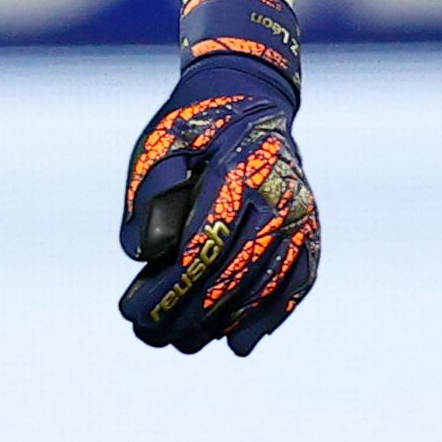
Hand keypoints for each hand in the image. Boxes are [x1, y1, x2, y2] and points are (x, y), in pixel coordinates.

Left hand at [115, 0, 320, 355]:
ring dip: (224, 324)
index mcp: (238, 171)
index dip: (164, 288)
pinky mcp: (311, 229)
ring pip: (265, 284)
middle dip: (187, 315)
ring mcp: (302, 214)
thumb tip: (144, 256)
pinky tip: (241, 341)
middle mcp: (279, 195)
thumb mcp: (159, 144)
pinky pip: (298, 281)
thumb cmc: (194, 125)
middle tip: (149, 336)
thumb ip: (149, 196)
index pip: (200, 246)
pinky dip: (271, 315)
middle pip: (232, 274)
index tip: (131, 311)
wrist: (251, 97)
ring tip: (184, 344)